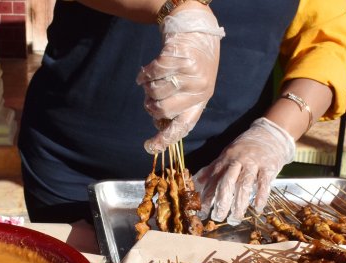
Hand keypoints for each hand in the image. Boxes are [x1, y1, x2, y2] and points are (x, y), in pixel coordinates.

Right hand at [136, 8, 224, 153]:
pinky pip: (151, 73)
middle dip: (150, 105)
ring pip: (154, 91)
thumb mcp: (193, 87)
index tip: (149, 147)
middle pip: (162, 110)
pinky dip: (144, 74)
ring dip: (148, 87)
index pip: (182, 126)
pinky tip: (145, 73)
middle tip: (149, 98)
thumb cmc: (192, 65)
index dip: (165, 139)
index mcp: (201, 101)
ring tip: (153, 80)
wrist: (197, 32)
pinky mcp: (179, 58)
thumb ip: (178, 106)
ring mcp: (190, 73)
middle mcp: (199, 89)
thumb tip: (158, 126)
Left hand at [194, 117, 295, 223]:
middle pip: (227, 183)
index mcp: (224, 161)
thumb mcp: (226, 155)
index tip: (202, 213)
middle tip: (218, 217)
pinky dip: (261, 196)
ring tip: (235, 218)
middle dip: (221, 202)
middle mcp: (237, 162)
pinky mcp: (268, 167)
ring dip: (239, 204)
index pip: (213, 181)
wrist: (269, 134)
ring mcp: (253, 164)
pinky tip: (257, 208)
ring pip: (244, 185)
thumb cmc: (244, 149)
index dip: (206, 198)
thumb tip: (197, 182)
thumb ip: (212, 169)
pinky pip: (264, 183)